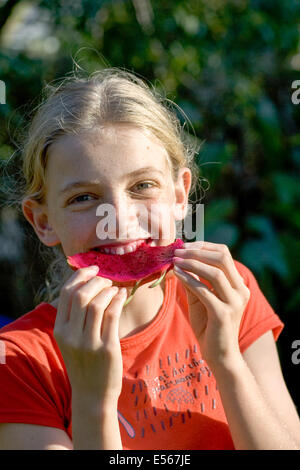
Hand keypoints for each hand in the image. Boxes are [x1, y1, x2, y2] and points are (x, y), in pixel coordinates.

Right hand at [53, 266, 126, 404]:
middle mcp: (71, 335)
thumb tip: (88, 283)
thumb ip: (75, 316)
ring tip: (115, 289)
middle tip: (106, 280)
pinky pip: (112, 314)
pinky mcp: (107, 348)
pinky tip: (122, 296)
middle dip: (96, 281)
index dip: (80, 276)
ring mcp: (88, 343)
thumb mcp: (71, 340)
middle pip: (81, 295)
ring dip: (108, 290)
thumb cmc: (84, 362)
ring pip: (97, 303)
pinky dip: (118, 300)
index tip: (93, 269)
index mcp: (60, 330)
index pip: (66, 293)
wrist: (93, 394)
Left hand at [173, 241, 249, 370]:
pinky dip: (189, 279)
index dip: (203, 246)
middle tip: (177, 251)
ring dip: (192, 263)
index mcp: (238, 284)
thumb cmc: (209, 326)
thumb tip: (179, 260)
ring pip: (215, 272)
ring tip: (175, 261)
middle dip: (197, 251)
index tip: (184, 245)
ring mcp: (234, 302)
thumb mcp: (200, 298)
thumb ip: (193, 280)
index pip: (224, 253)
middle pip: (222, 258)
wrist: (220, 356)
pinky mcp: (223, 314)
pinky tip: (176, 274)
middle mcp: (240, 290)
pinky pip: (204, 291)